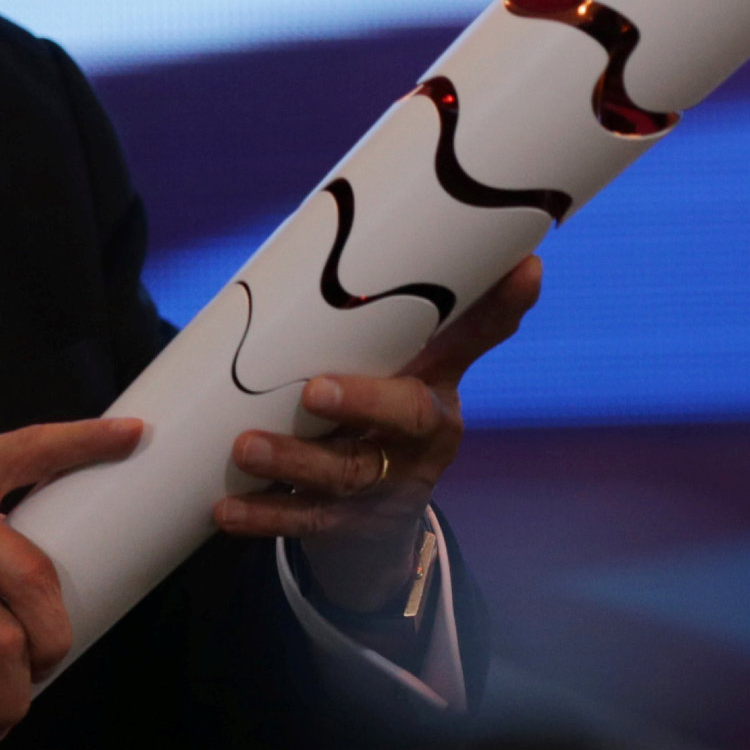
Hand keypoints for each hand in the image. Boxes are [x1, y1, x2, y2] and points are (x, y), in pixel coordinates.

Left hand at [221, 257, 539, 612]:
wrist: (380, 513)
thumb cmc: (383, 414)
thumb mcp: (405, 367)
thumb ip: (394, 312)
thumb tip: (398, 222)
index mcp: (441, 384)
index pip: (477, 337)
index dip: (500, 307)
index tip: (524, 268)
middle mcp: (424, 437)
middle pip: (405, 419)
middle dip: (363, 403)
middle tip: (315, 389)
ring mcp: (388, 487)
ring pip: (346, 477)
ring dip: (295, 463)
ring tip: (246, 448)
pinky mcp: (348, 527)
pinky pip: (304, 524)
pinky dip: (264, 516)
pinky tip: (225, 509)